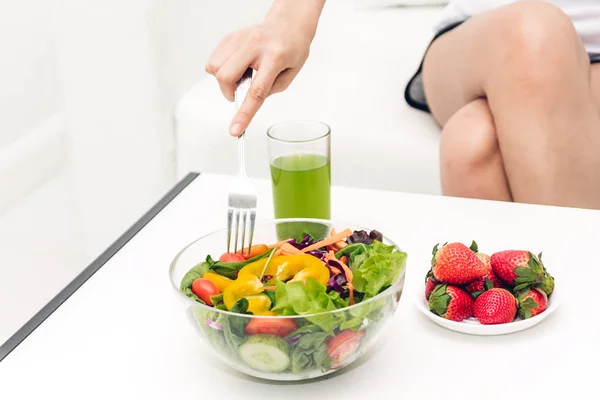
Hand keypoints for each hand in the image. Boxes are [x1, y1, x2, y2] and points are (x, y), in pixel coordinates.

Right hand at [205, 0, 324, 135]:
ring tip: (241, 76)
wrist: (288, 23)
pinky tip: (236, 66)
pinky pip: (214, 59)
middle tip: (240, 93)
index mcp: (275, 56)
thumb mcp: (290, 74)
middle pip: (226, 77)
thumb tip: (247, 102)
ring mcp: (240, 38)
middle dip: (229, 92)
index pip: (256, 91)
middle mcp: (255, 44)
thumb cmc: (292, 49)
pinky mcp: (231, 37)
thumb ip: (269, 91)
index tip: (235, 130)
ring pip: (215, 68)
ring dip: (224, 81)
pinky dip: (220, 69)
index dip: (244, 114)